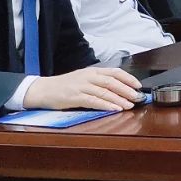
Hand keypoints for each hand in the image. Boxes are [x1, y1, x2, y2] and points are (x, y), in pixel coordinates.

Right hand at [24, 67, 143, 111]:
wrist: (42, 90)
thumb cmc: (65, 86)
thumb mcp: (83, 79)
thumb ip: (99, 82)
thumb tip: (120, 88)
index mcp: (92, 71)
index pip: (114, 72)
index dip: (128, 78)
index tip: (138, 85)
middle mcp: (88, 77)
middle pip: (112, 82)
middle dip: (127, 90)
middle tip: (138, 97)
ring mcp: (81, 86)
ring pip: (104, 91)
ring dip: (119, 99)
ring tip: (130, 105)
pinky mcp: (74, 97)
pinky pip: (93, 100)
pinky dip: (106, 104)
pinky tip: (114, 108)